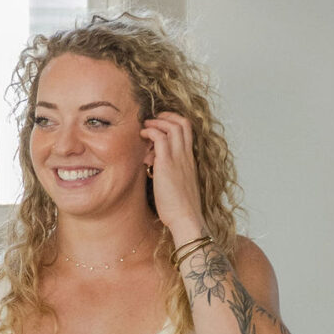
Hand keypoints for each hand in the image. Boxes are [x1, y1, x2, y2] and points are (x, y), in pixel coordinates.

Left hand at [143, 112, 204, 247]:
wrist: (186, 217)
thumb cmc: (180, 207)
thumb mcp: (177, 184)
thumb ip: (168, 171)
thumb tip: (152, 163)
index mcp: (190, 160)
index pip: (188, 131)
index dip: (174, 121)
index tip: (161, 124)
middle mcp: (186, 155)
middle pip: (182, 123)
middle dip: (166, 116)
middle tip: (152, 120)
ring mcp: (179, 158)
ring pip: (172, 126)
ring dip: (156, 122)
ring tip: (145, 126)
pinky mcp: (167, 163)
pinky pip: (160, 137)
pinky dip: (150, 131)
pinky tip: (142, 136)